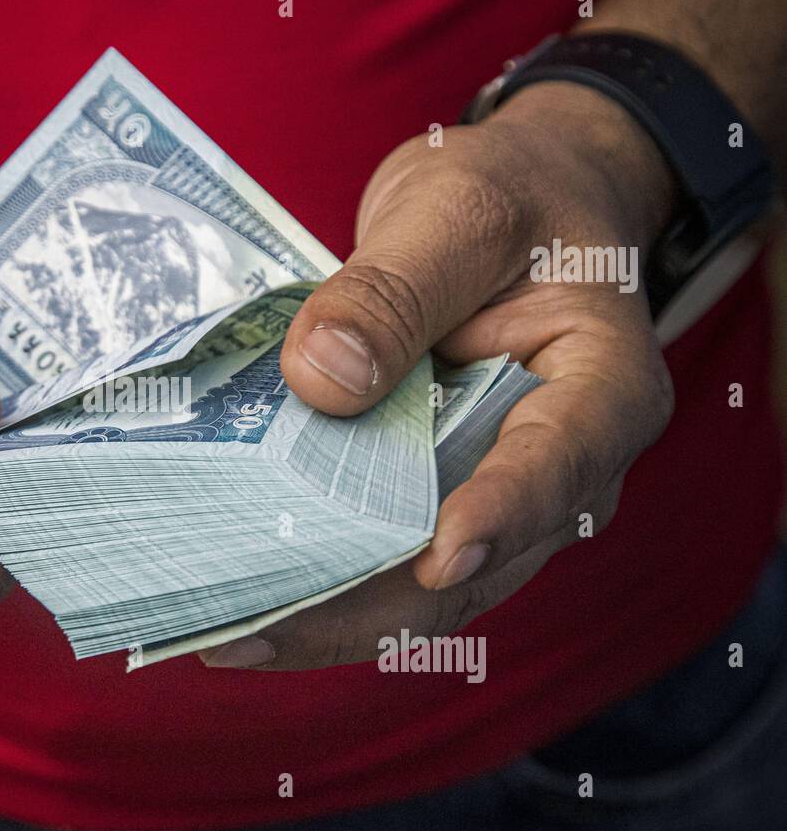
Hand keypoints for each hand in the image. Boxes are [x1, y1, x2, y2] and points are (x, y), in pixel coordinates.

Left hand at [200, 83, 677, 669]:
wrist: (519, 207)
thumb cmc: (511, 196)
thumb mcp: (457, 210)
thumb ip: (394, 289)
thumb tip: (322, 381)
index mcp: (603, 388)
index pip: (560, 463)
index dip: (501, 513)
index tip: (436, 555)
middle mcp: (564, 466)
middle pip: (478, 562)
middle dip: (368, 608)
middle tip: (256, 630)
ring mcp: (500, 495)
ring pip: (425, 587)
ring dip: (331, 617)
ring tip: (228, 634)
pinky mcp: (440, 497)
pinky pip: (389, 560)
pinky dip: (324, 582)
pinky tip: (246, 597)